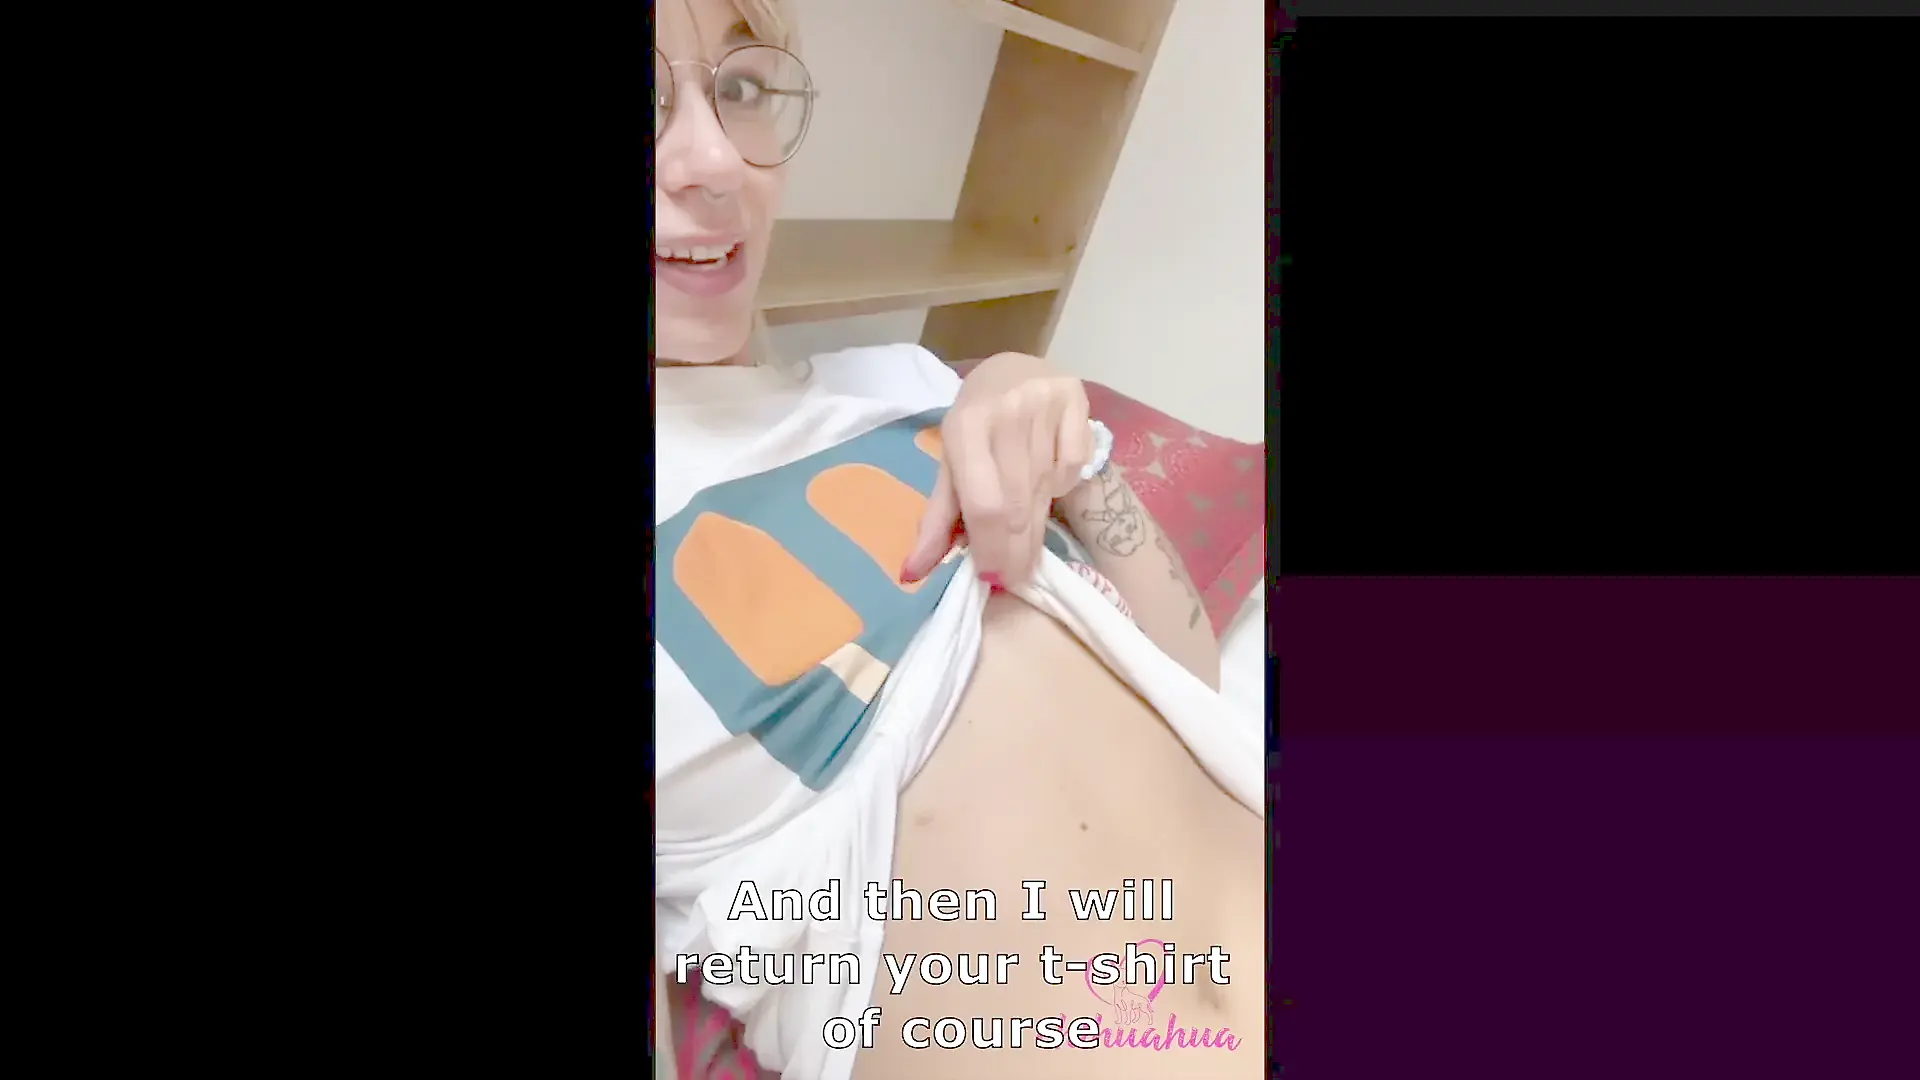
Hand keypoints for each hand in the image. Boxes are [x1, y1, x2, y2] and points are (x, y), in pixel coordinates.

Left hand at [900, 352, 1092, 588]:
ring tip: (1028, 541)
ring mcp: (1045, 405)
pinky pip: (1074, 468)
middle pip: (1017, 505)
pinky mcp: (1076, 401)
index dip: (991, 548)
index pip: (984, 505)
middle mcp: (1006, 415)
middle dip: (1016, 551)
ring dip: (1037, 526)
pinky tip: (1048, 482)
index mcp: (964, 428)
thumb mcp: (950, 464)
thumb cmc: (975, 423)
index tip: (994, 577)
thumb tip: (913, 572)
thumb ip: (937, 519)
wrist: (1013, 368)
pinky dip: (1061, 486)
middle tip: (1015, 576)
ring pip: (1046, 490)